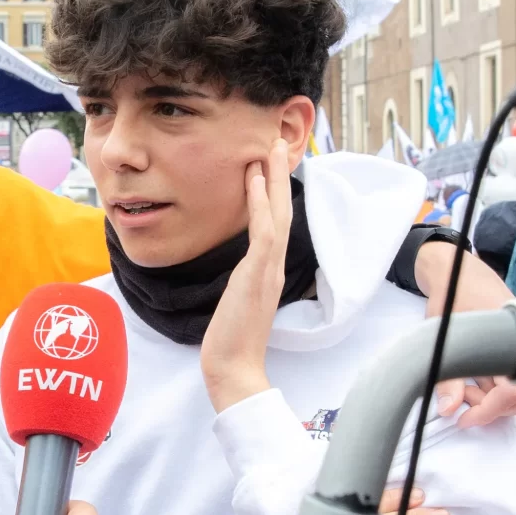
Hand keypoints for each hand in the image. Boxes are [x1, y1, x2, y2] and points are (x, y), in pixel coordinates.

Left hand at [200, 139, 296, 413]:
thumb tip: (236, 272)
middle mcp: (273, 266)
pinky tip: (256, 179)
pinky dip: (262, 203)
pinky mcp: (258, 274)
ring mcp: (269, 269)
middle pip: (284, 211)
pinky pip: (264, 231)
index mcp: (269, 271)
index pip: (276, 224)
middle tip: (279, 144)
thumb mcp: (236, 303)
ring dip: (275, 179)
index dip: (275, 194)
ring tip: (270, 148)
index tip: (269, 167)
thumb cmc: (231, 343)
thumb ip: (241, 283)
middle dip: (281, 177)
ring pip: (278, 214)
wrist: (234, 370)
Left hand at [412, 236, 515, 427]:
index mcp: (515, 336)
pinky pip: (509, 381)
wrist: (456, 267)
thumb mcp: (444, 333)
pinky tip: (468, 381)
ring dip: (489, 400)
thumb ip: (446, 374)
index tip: (465, 418)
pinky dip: (489, 390)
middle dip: (493, 409)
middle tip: (462, 404)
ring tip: (461, 389)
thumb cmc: (453, 289)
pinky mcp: (511, 350)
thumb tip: (449, 407)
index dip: (490, 410)